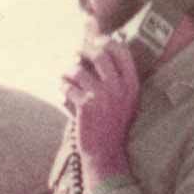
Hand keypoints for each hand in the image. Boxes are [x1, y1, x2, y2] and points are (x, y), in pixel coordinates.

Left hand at [62, 39, 139, 189]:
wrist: (106, 152)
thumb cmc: (112, 125)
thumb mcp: (125, 100)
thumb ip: (117, 78)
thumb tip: (101, 49)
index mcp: (131, 84)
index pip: (121, 51)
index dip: (106, 41)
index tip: (96, 42)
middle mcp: (119, 88)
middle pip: (99, 54)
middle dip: (84, 51)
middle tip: (76, 54)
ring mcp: (102, 96)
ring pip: (78, 70)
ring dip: (68, 71)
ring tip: (67, 77)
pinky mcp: (85, 105)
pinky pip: (67, 87)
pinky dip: (62, 88)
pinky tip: (63, 93)